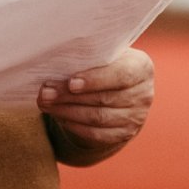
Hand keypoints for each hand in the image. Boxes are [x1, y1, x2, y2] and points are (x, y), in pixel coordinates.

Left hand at [37, 48, 153, 149]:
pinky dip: (75, 126)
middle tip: (45, 93)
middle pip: (104, 98)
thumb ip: (90, 55)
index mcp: (141, 67)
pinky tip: (59, 116)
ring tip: (45, 104)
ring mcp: (136, 117)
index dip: (95, 79)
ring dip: (67, 111)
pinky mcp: (125, 134)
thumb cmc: (106, 64)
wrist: (119, 89)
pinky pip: (97, 134)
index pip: (121, 75)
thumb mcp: (105, 54)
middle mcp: (144, 94)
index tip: (71, 82)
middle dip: (70, 96)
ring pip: (98, 118)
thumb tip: (57, 59)